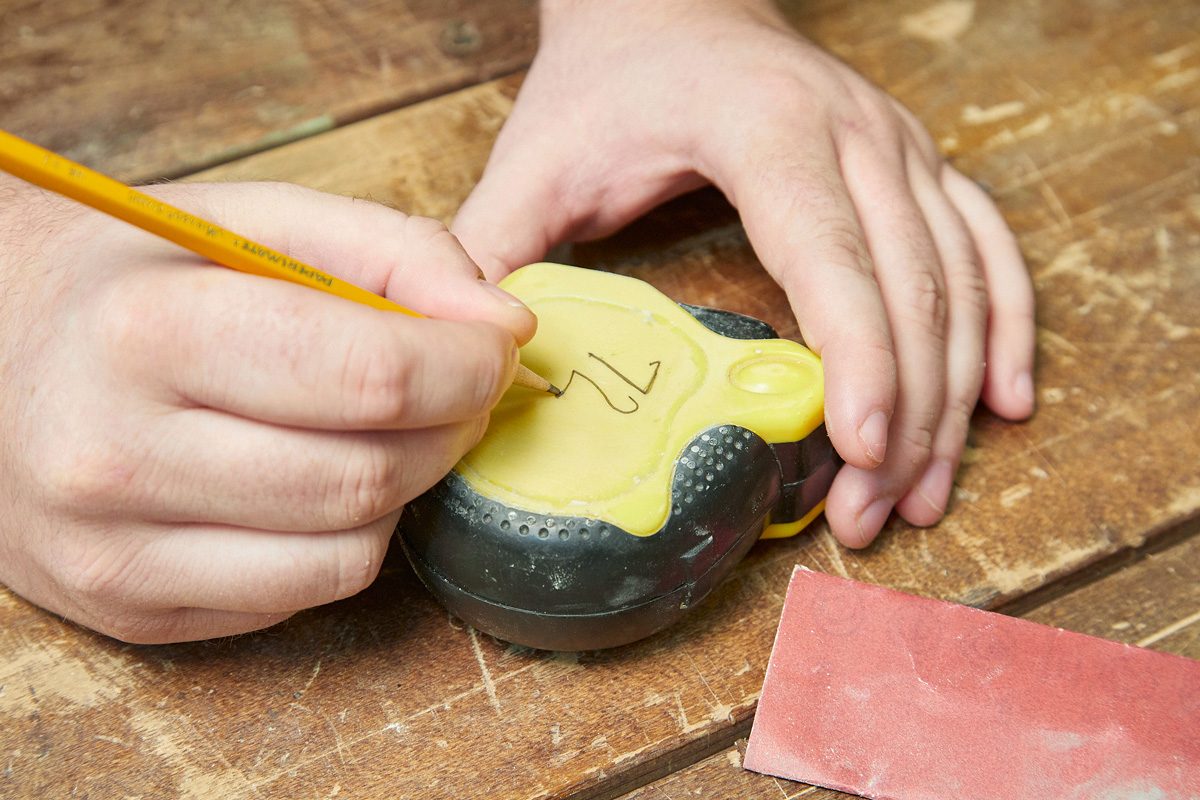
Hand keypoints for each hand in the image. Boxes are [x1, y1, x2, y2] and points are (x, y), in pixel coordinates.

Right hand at [0, 178, 533, 641]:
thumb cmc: (130, 278)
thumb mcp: (253, 221)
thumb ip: (394, 252)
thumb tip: (506, 326)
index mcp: (147, 332)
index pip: (372, 377)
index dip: (468, 365)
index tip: (494, 347)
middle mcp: (116, 456)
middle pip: (370, 475)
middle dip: (450, 427)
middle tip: (453, 386)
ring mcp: (116, 551)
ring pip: (351, 552)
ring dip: (403, 486)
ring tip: (378, 428)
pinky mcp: (133, 609)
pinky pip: (304, 593)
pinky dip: (345, 537)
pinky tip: (315, 480)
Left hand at [453, 0, 1034, 546]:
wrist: (670, 0)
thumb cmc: (608, 79)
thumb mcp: (537, 158)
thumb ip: (493, 250)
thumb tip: (477, 354)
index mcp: (766, 130)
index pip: (833, 254)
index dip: (858, 357)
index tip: (862, 450)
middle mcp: (857, 132)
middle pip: (912, 288)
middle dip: (904, 414)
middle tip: (875, 516)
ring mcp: (901, 145)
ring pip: (962, 282)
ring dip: (955, 396)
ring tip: (923, 494)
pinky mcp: (918, 163)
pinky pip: (989, 249)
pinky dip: (1004, 327)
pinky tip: (1002, 401)